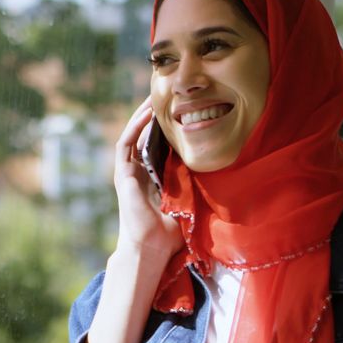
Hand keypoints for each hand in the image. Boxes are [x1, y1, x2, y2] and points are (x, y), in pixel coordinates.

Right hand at [112, 96, 182, 259]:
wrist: (152, 248)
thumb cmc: (171, 232)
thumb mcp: (188, 200)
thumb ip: (195, 185)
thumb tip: (220, 171)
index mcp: (153, 176)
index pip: (157, 143)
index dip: (166, 126)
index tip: (180, 109)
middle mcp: (139, 171)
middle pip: (144, 134)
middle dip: (152, 114)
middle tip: (166, 94)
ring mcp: (128, 172)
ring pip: (132, 134)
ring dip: (141, 115)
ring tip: (154, 97)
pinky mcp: (123, 175)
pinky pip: (126, 144)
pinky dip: (135, 127)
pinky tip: (147, 114)